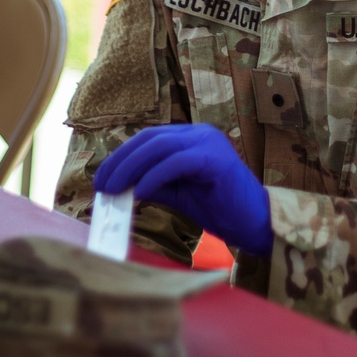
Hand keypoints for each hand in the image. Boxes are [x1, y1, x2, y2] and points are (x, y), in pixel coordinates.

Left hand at [94, 124, 272, 258]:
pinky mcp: (216, 159)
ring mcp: (210, 143)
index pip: (148, 138)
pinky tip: (140, 193)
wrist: (255, 223)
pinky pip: (176, 163)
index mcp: (192, 138)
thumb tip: (120, 186)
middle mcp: (200, 133)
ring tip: (114, 190)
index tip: (102, 178)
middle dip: (121, 162)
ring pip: (160, 147)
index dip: (122, 156)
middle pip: (150, 139)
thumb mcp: (178, 193)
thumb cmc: (220, 208)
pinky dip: (154, 177)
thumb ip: (153, 184)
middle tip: (102, 185)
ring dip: (131, 169)